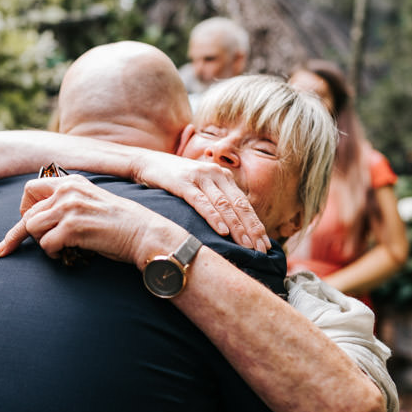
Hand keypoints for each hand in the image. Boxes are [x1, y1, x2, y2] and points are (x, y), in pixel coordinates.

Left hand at [0, 175, 179, 266]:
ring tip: (61, 249)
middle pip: (28, 215)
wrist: (144, 234)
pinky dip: (53, 254)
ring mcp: (69, 208)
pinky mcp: (73, 227)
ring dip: (43, 244)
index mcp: (71, 181)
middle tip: (42, 248)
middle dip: (27, 235)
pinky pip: (46, 245)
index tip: (26, 224)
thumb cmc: (119, 224)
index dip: (24, 209)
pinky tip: (69, 254)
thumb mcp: (90, 202)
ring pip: (32, 229)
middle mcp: (68, 190)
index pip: (30, 189)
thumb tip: (36, 220)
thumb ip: (67, 203)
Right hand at [134, 151, 268, 251]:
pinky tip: (222, 231)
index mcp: (223, 176)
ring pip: (224, 205)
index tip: (265, 245)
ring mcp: (200, 177)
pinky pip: (202, 202)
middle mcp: (215, 174)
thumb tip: (231, 227)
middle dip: (252, 229)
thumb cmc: (173, 179)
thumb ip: (215, 199)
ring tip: (246, 245)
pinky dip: (214, 217)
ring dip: (237, 227)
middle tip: (261, 250)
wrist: (145, 161)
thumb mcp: (199, 186)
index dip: (256, 225)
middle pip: (239, 205)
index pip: (245, 204)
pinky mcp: (183, 182)